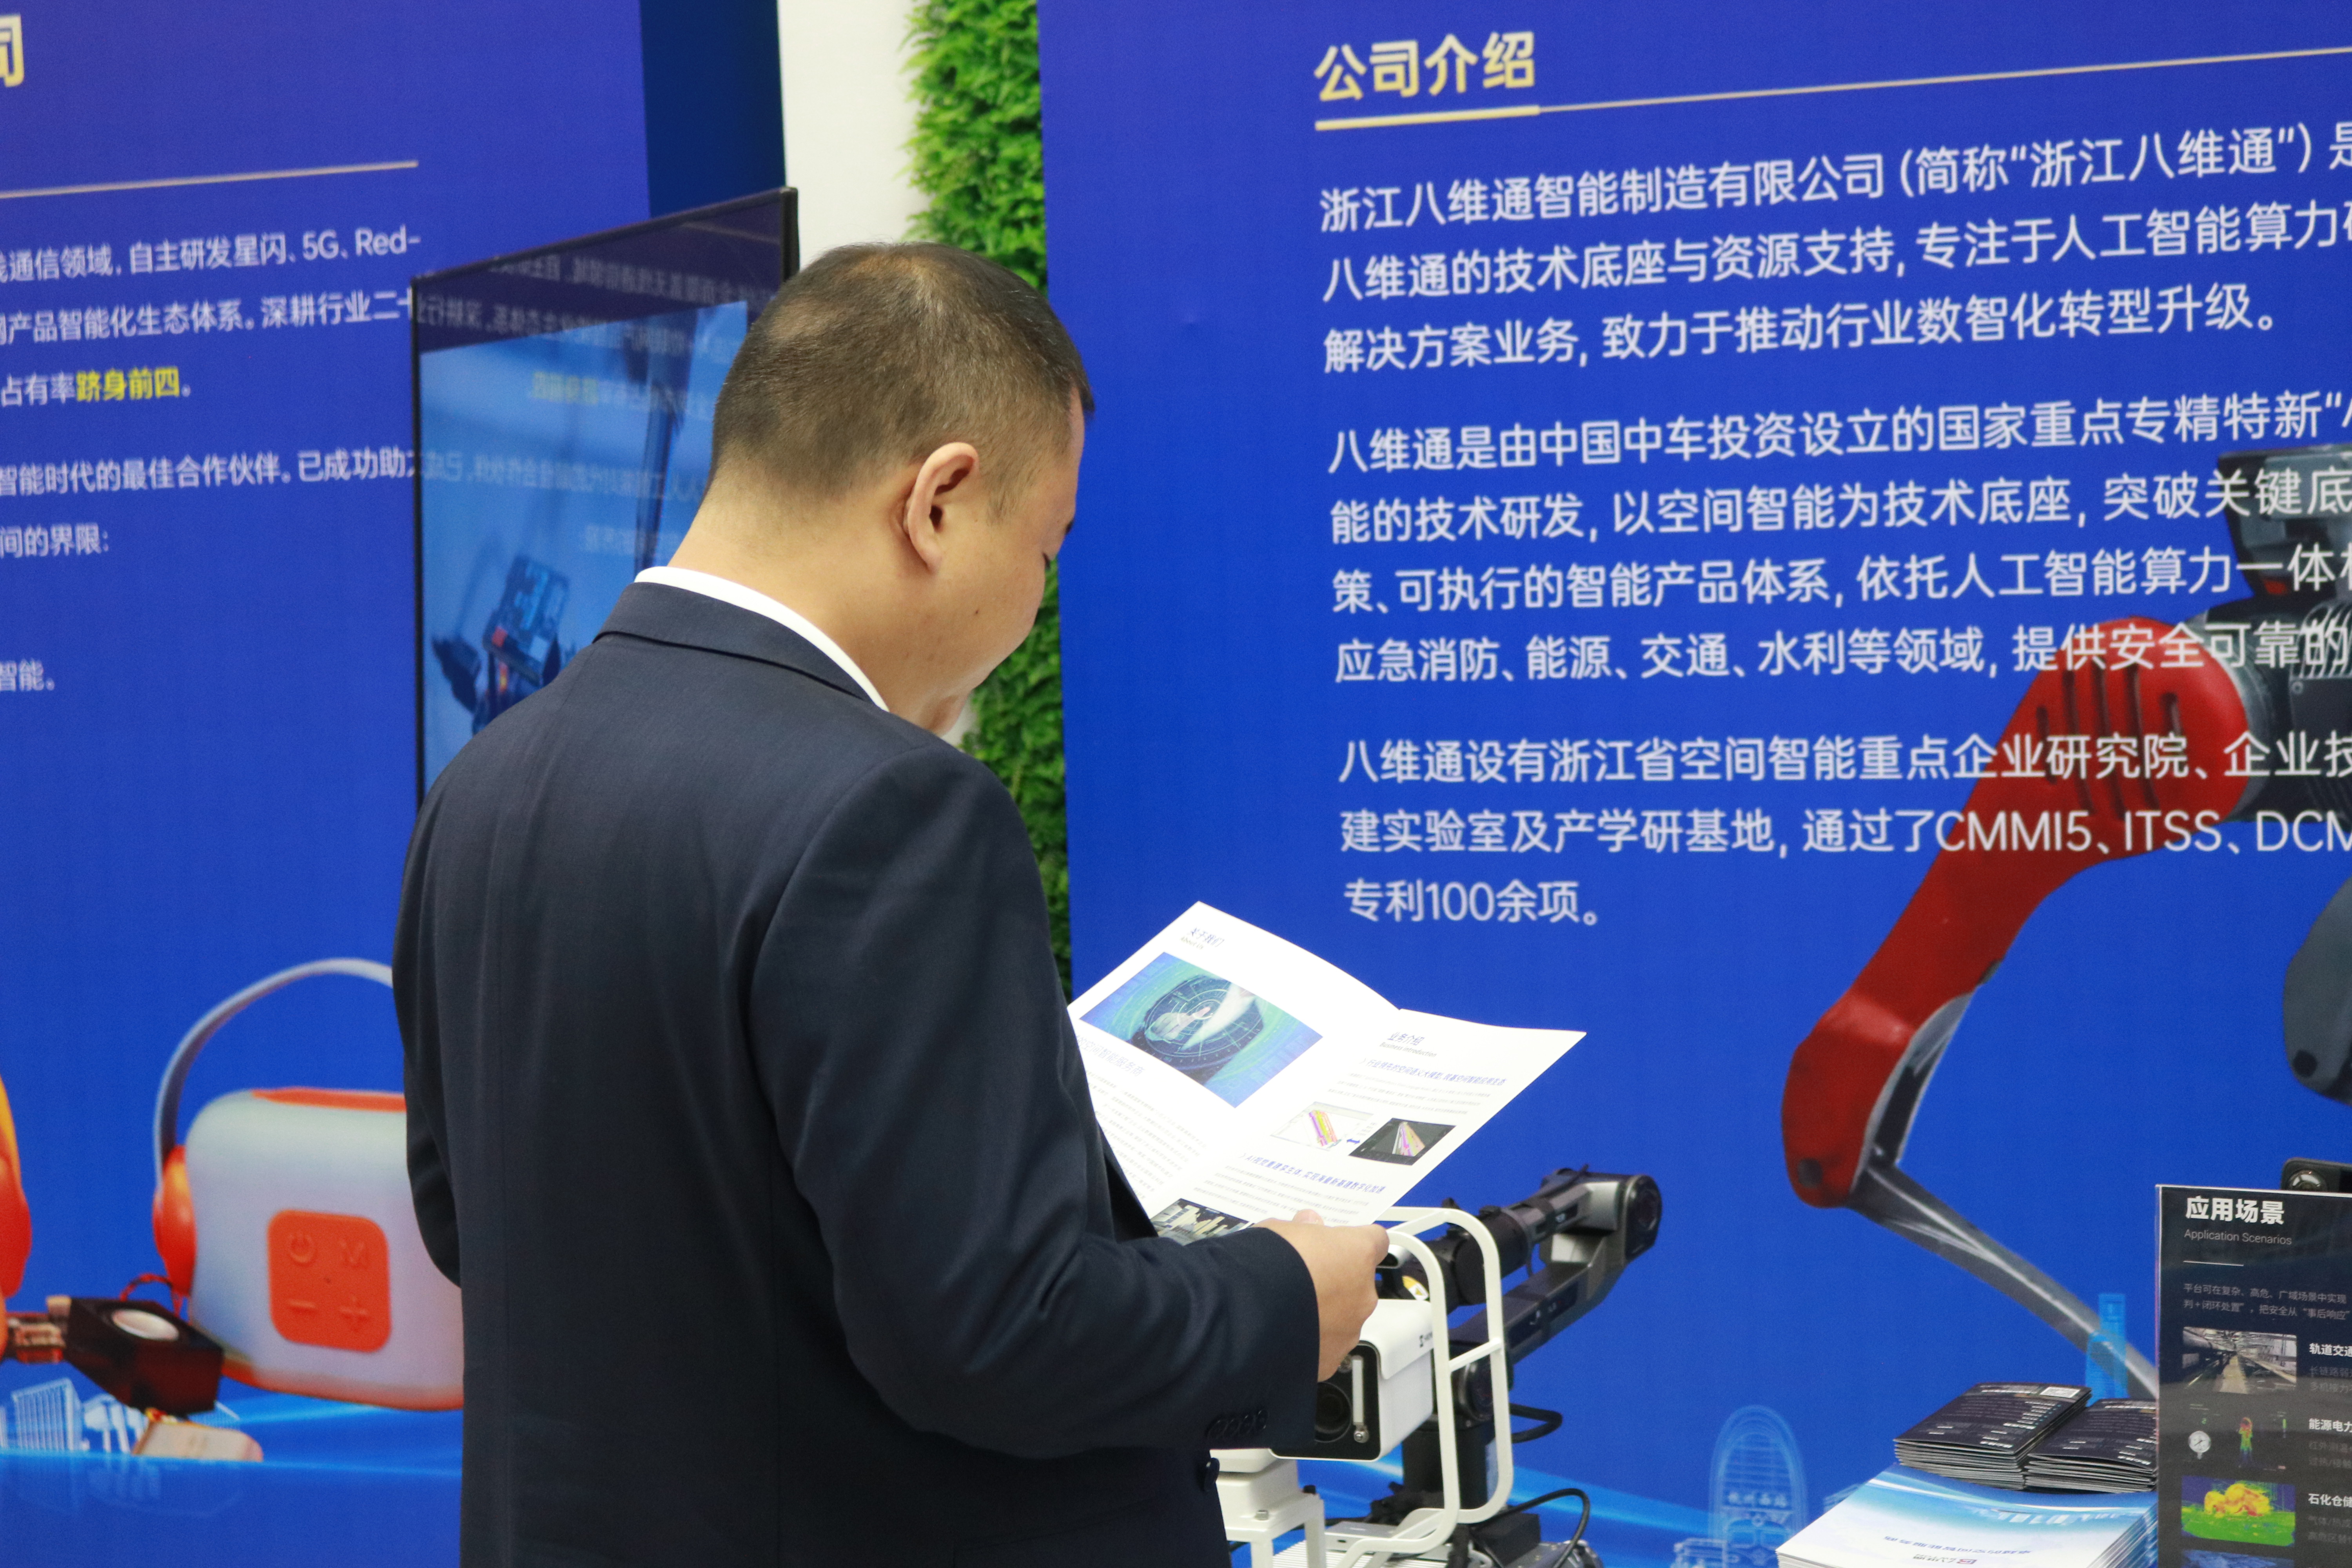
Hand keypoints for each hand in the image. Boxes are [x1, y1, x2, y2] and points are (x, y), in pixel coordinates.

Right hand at [1257, 1209, 1388, 1379]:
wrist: (1244, 1316)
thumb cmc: (1265, 1264)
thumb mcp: (1280, 1231)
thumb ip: (1303, 1230)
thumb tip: (1309, 1226)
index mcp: (1357, 1254)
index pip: (1374, 1240)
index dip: (1354, 1242)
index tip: (1336, 1245)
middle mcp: (1363, 1295)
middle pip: (1358, 1284)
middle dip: (1336, 1281)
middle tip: (1303, 1279)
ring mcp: (1349, 1331)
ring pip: (1344, 1319)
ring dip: (1324, 1314)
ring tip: (1287, 1311)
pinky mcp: (1330, 1361)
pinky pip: (1325, 1347)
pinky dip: (1311, 1342)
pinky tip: (1284, 1335)